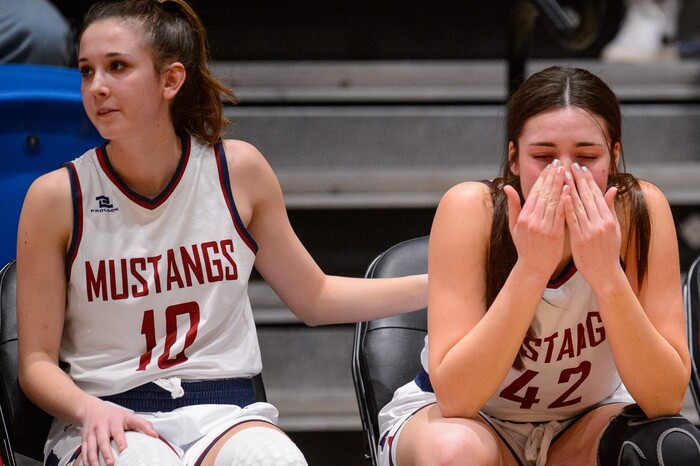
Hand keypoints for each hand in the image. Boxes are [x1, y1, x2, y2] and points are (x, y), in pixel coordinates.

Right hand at [80, 397, 157, 465]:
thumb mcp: (129, 416)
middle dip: (105, 453)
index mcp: (113, 422)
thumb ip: (143, 425)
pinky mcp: (84, 439)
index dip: (120, 441)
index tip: (124, 450)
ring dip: (93, 460)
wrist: (92, 409)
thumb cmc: (112, 414)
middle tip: (110, 464)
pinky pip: (83, 451)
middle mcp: (101, 427)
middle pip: (102, 441)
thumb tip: (154, 434)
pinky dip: (85, 460)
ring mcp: (91, 433)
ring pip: (90, 447)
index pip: (117, 432)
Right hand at [505, 161, 566, 279]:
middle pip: (544, 194)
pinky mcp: (555, 234)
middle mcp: (533, 221)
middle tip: (558, 164)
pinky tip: (569, 189)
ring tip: (565, 172)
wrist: (533, 267)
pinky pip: (561, 214)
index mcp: (523, 218)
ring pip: (553, 202)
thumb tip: (507, 187)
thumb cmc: (524, 246)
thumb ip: (513, 206)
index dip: (542, 179)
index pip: (534, 193)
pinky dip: (565, 201)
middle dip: (552, 178)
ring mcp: (544, 228)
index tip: (548, 167)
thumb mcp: (514, 226)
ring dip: (560, 185)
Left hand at [563, 163, 620, 284]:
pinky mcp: (580, 239)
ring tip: (564, 175)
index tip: (581, 168)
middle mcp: (601, 223)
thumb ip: (610, 208)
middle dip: (579, 180)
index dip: (588, 181)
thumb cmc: (608, 251)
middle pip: (588, 197)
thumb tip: (612, 189)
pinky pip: (572, 220)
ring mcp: (590, 231)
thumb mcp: (614, 229)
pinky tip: (562, 195)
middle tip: (571, 165)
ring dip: (571, 189)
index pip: (597, 195)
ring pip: (579, 205)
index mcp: (609, 219)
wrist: (604, 273)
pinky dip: (568, 207)